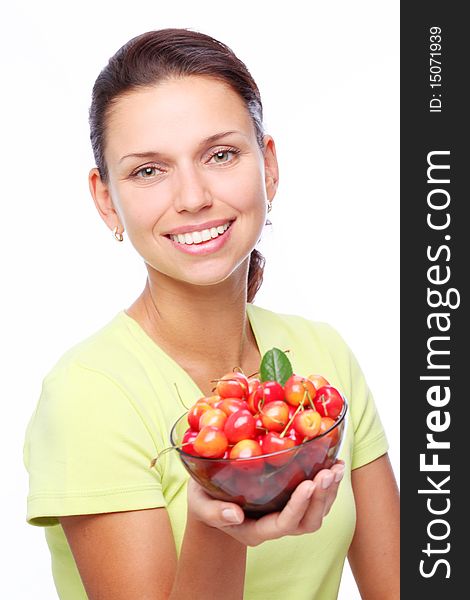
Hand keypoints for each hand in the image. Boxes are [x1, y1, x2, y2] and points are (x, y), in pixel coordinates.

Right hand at [187, 460, 344, 546]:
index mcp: (255, 530)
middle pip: (307, 522)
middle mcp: (275, 526)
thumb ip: (214, 513)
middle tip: (327, 472)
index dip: (298, 506)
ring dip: (329, 491)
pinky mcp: (291, 501)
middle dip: (320, 498)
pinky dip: (328, 484)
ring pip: (317, 512)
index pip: (283, 524)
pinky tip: (333, 463)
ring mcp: (286, 514)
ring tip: (336, 467)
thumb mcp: (200, 504)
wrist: (209, 497)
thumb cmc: (203, 499)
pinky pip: (316, 499)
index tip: (308, 482)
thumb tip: (234, 515)